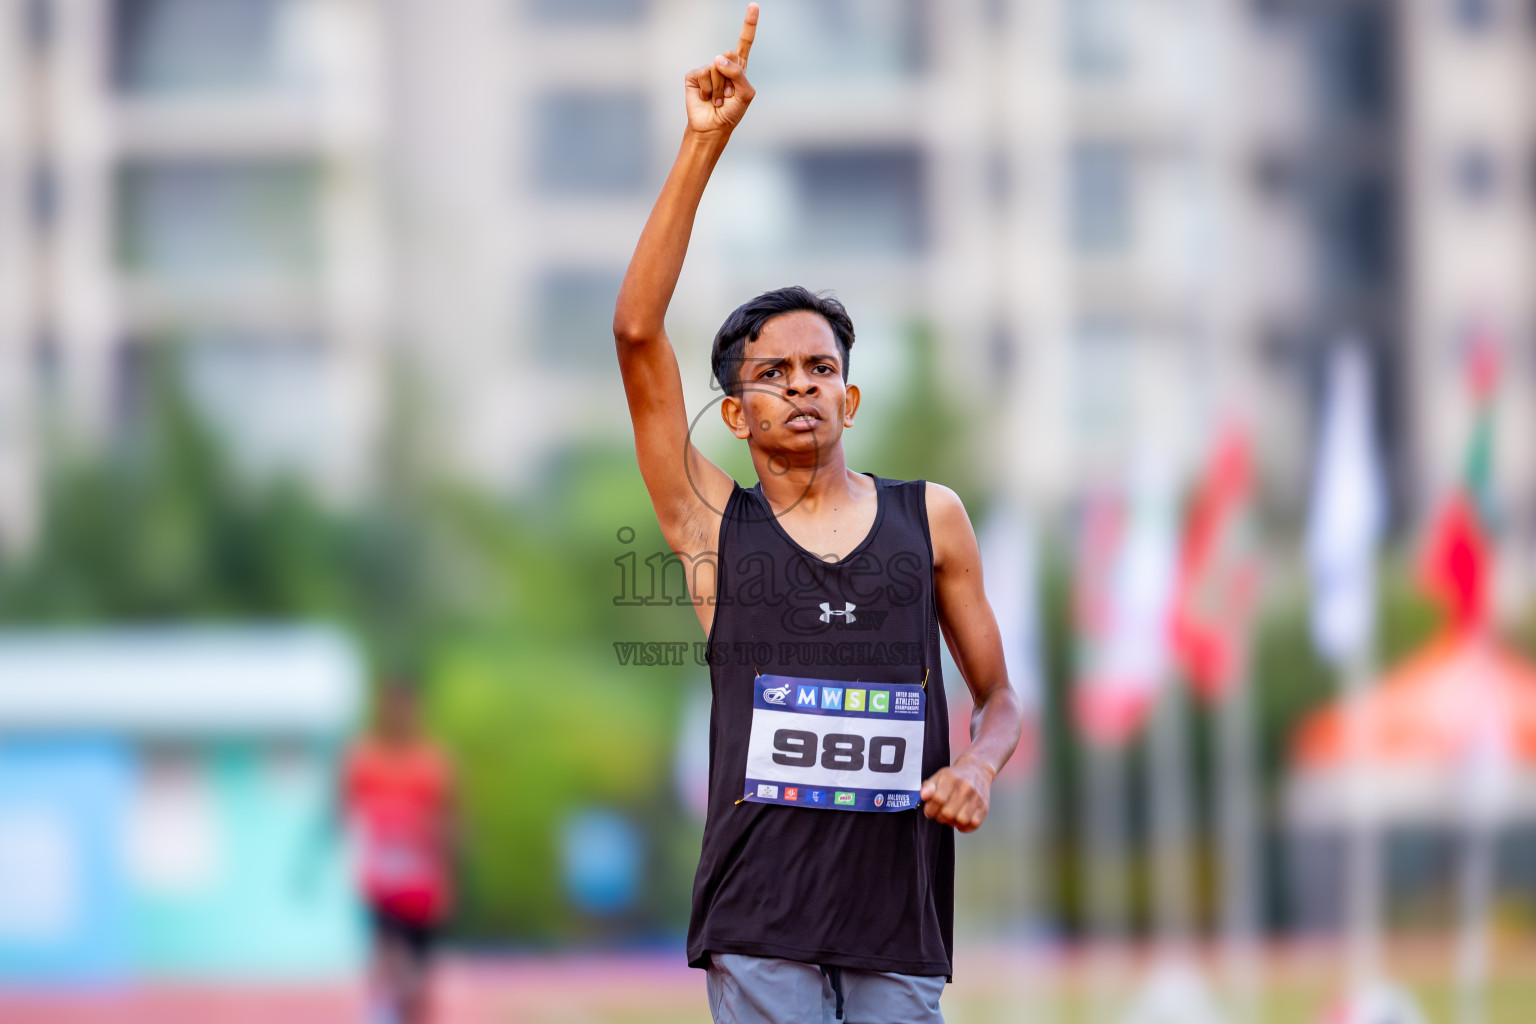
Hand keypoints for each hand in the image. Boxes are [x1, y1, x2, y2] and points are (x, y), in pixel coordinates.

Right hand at [684, 4, 756, 138]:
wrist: (714, 128)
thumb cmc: (732, 112)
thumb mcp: (745, 94)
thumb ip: (738, 73)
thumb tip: (718, 58)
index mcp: (738, 67)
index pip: (745, 42)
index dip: (749, 24)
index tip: (754, 6)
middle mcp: (722, 64)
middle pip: (729, 55)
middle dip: (731, 78)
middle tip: (729, 95)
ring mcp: (707, 69)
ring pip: (717, 68)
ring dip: (720, 89)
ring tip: (718, 101)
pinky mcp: (694, 75)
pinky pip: (704, 75)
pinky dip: (709, 91)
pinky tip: (707, 99)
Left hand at [920, 757, 992, 832]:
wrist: (977, 770)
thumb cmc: (955, 776)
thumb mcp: (939, 776)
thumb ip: (928, 786)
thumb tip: (923, 796)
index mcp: (952, 778)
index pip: (938, 799)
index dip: (930, 809)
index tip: (929, 811)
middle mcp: (966, 787)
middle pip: (948, 813)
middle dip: (940, 817)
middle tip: (939, 814)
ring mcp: (977, 798)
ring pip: (961, 820)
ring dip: (952, 823)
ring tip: (950, 817)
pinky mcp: (984, 807)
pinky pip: (974, 824)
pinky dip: (964, 827)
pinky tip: (959, 820)